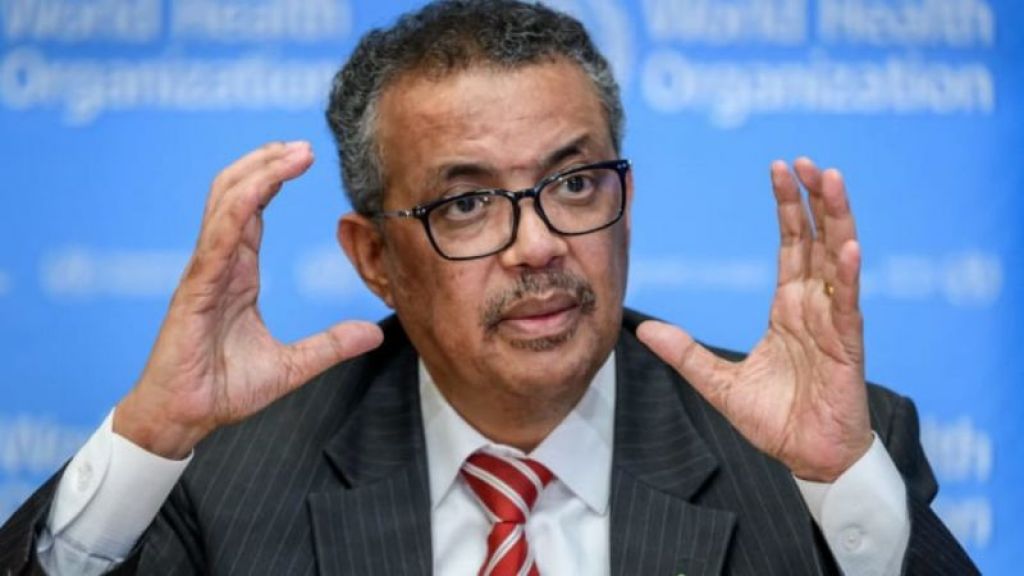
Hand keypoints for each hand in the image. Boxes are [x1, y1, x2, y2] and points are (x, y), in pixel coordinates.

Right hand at [114, 142, 383, 458]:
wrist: (186, 418)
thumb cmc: (223, 389)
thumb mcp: (292, 366)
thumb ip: (330, 345)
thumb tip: (373, 334)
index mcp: (237, 273)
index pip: (252, 210)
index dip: (274, 177)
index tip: (305, 156)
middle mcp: (220, 263)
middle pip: (237, 193)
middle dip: (268, 162)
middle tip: (304, 144)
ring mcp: (205, 271)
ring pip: (225, 203)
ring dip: (258, 171)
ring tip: (291, 150)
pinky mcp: (196, 288)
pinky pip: (218, 237)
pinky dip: (238, 206)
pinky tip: (261, 187)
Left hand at [637, 158, 870, 481]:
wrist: (808, 459)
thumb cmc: (776, 420)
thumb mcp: (719, 384)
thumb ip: (685, 354)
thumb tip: (643, 329)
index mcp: (789, 309)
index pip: (792, 246)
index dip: (788, 208)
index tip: (780, 170)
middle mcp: (813, 308)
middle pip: (817, 242)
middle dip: (813, 200)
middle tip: (806, 160)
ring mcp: (833, 325)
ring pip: (838, 262)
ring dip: (837, 221)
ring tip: (832, 180)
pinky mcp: (847, 349)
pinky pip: (847, 307)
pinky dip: (847, 278)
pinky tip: (848, 248)